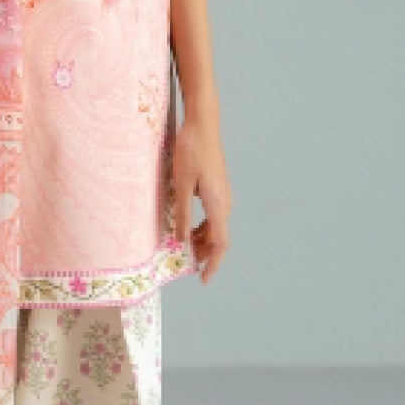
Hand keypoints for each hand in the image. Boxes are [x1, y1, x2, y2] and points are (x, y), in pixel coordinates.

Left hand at [171, 111, 231, 282]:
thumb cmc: (191, 152)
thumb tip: (179, 240)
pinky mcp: (217, 187)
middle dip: (205, 254)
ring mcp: (222, 195)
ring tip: (183, 246)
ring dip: (202, 240)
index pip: (220, 244)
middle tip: (187, 265)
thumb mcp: (181, 185)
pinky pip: (213, 215)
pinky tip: (187, 226)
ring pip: (216, 227)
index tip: (203, 279)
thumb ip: (181, 214)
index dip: (213, 264)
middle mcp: (225, 203)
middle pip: (219, 238)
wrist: (203, 125)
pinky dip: (202, 226)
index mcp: (218, 205)